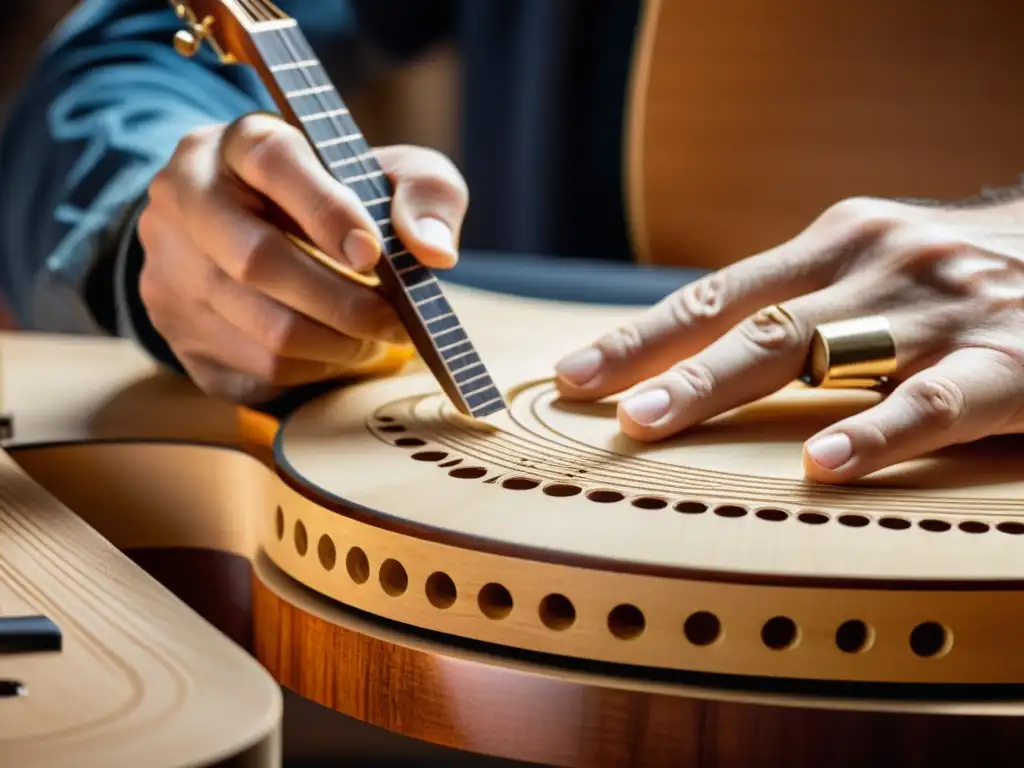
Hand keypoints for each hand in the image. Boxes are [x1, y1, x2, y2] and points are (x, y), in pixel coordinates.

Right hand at [137, 113, 467, 401]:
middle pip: (258, 261)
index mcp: (234, 143)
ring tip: (374, 337)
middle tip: (395, 321)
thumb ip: (424, 193)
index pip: (274, 161)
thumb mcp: (387, 171)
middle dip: (344, 302)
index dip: (327, 209)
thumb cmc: (330, 198)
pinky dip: (314, 369)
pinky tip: (336, 349)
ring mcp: (171, 270)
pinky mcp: (179, 332)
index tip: (373, 253)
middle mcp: (184, 200)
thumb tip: (433, 251)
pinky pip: (257, 369)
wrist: (248, 229)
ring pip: (263, 329)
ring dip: (339, 345)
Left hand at [554, 196, 1023, 483]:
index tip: (576, 373)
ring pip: (820, 354)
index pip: (719, 293)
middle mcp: (877, 266)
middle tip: (604, 410)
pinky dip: (875, 432)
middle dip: (670, 367)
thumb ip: (797, 300)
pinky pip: (932, 403)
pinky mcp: (1011, 363)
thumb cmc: (955, 272)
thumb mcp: (872, 262)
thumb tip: (693, 349)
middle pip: (753, 325)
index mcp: (836, 243)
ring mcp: (940, 312)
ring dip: (728, 390)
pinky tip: (823, 464)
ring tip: (658, 425)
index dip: (643, 334)